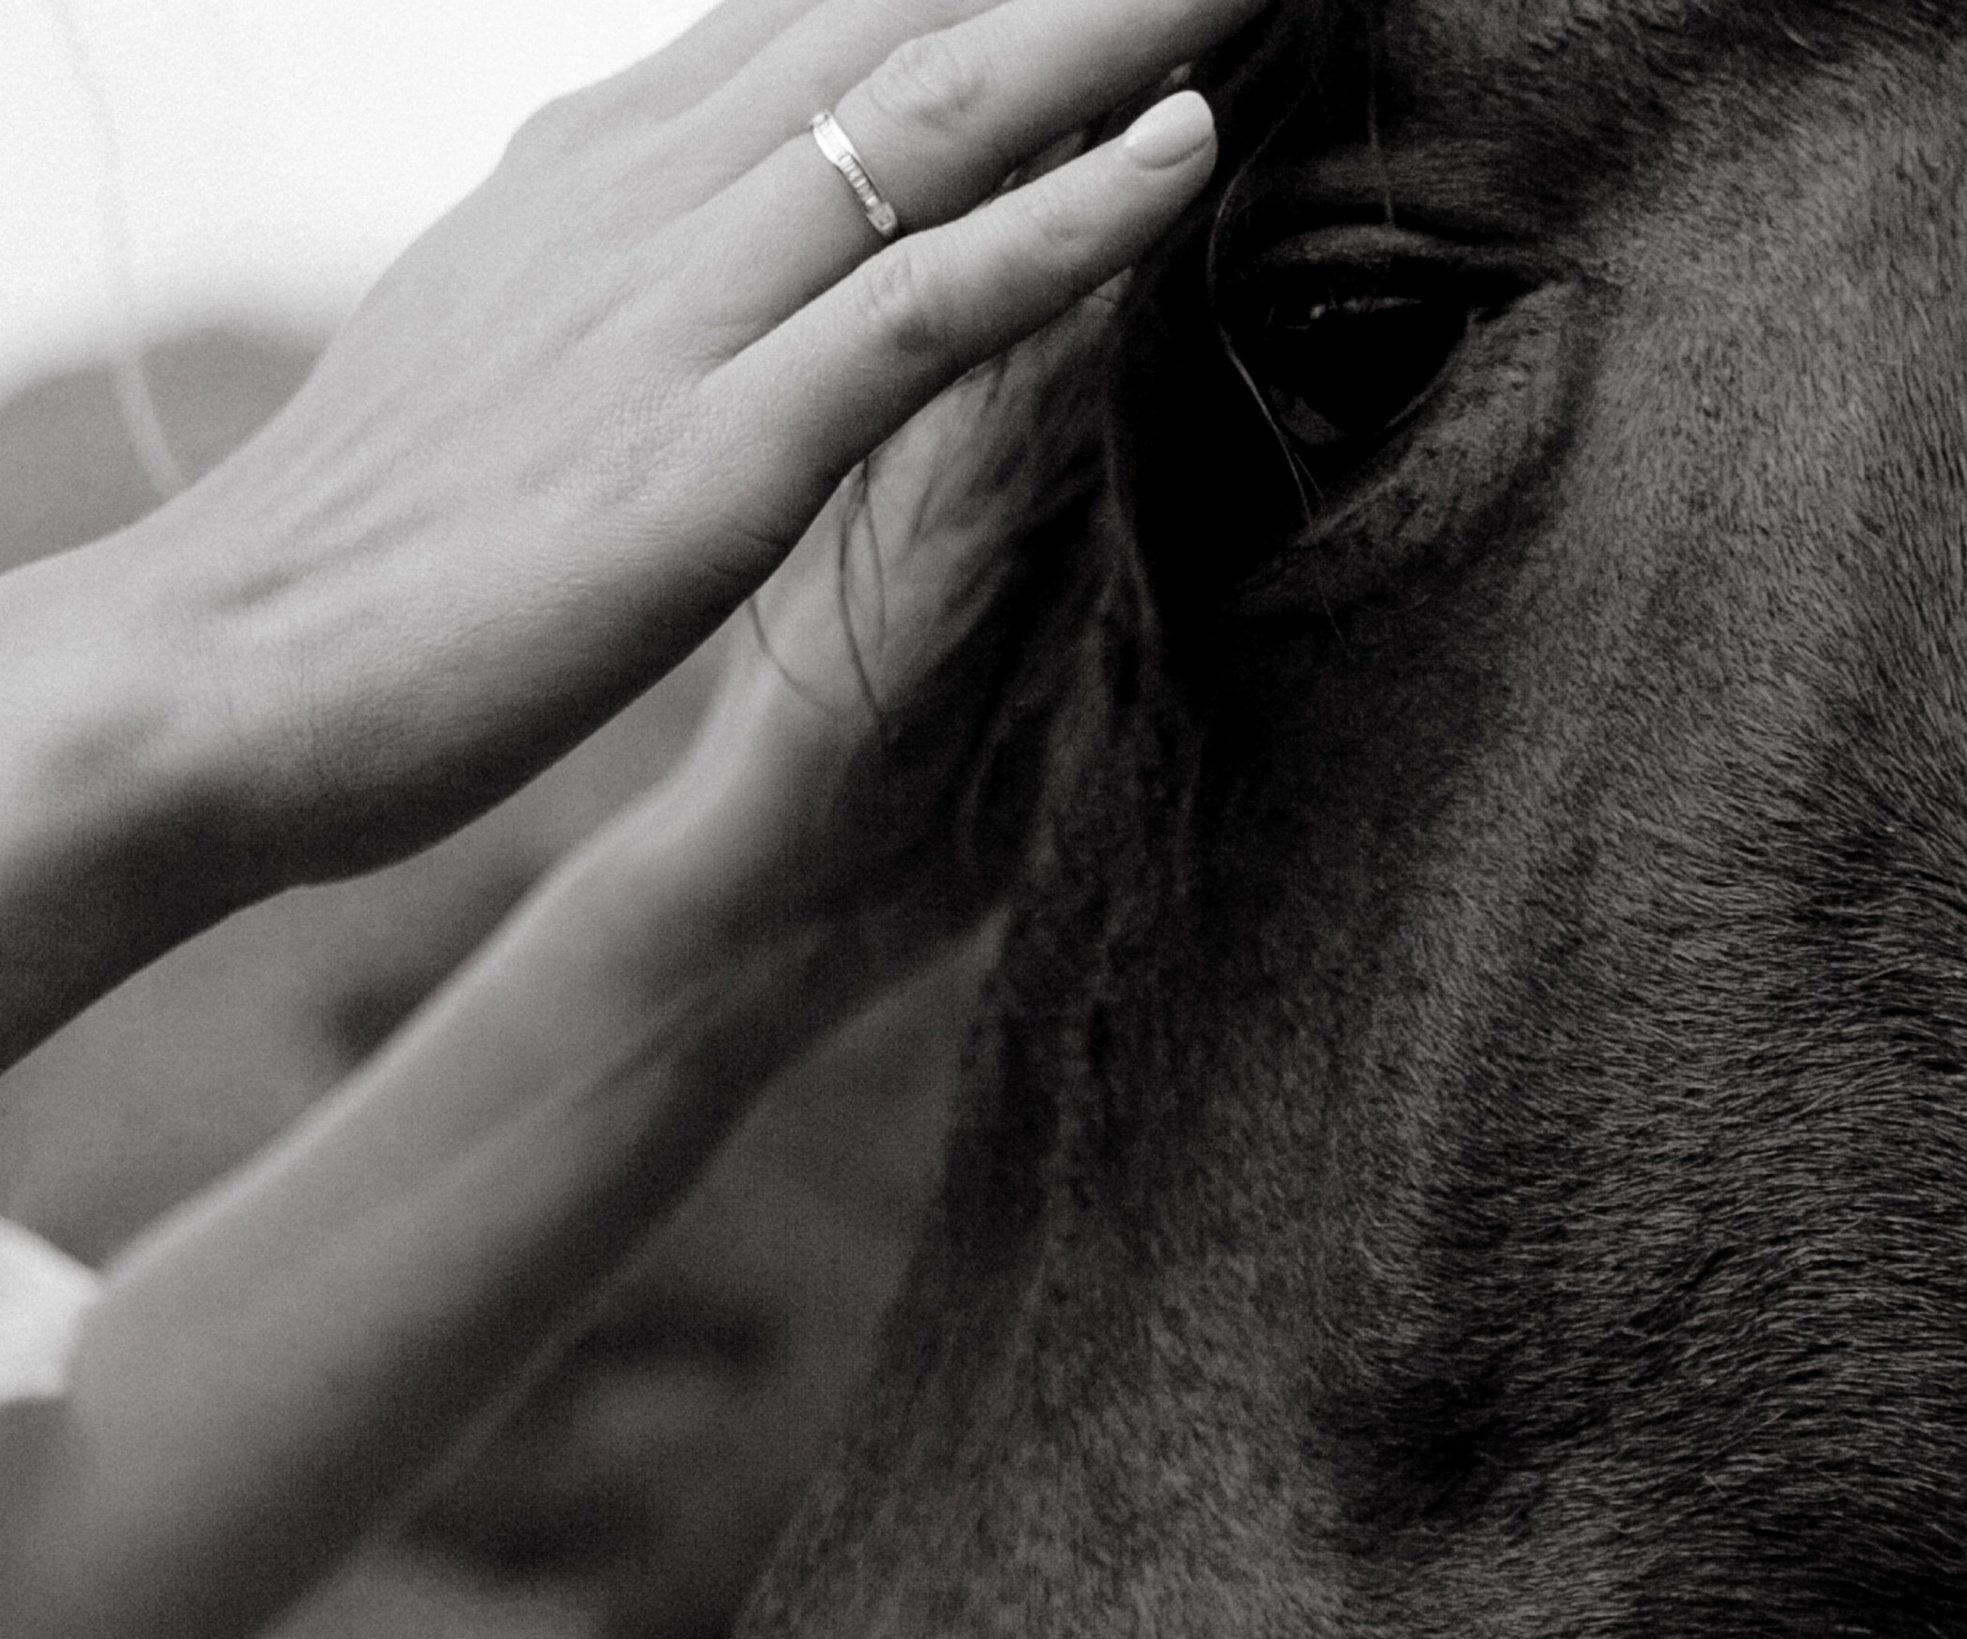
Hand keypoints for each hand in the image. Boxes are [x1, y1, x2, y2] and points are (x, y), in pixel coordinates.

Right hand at [119, 0, 1242, 890]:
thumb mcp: (510, 348)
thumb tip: (698, 209)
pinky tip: (1181, 152)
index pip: (826, 2)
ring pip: (940, 108)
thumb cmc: (366, 547)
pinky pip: (921, 307)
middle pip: (902, 9)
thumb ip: (621, 267)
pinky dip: (1061, 222)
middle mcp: (652, 191)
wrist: (217, 675)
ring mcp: (685, 313)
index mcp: (606, 167)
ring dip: (1114, 24)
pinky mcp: (713, 456)